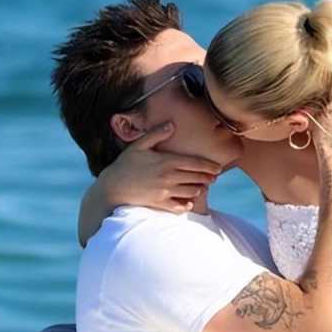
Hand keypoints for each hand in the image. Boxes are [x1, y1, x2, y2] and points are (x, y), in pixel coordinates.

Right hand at [101, 122, 220, 213]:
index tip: (218, 168)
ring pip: (191, 192)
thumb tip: (171, 125)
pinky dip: (187, 205)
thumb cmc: (125, 164)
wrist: (112, 186)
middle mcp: (168, 177)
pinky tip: (190, 203)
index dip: (209, 166)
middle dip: (208, 178)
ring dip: (199, 190)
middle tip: (214, 178)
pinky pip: (179, 207)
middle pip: (196, 178)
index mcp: (166, 161)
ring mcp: (165, 191)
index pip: (194, 163)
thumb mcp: (139, 145)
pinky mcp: (160, 203)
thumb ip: (156, 134)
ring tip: (202, 187)